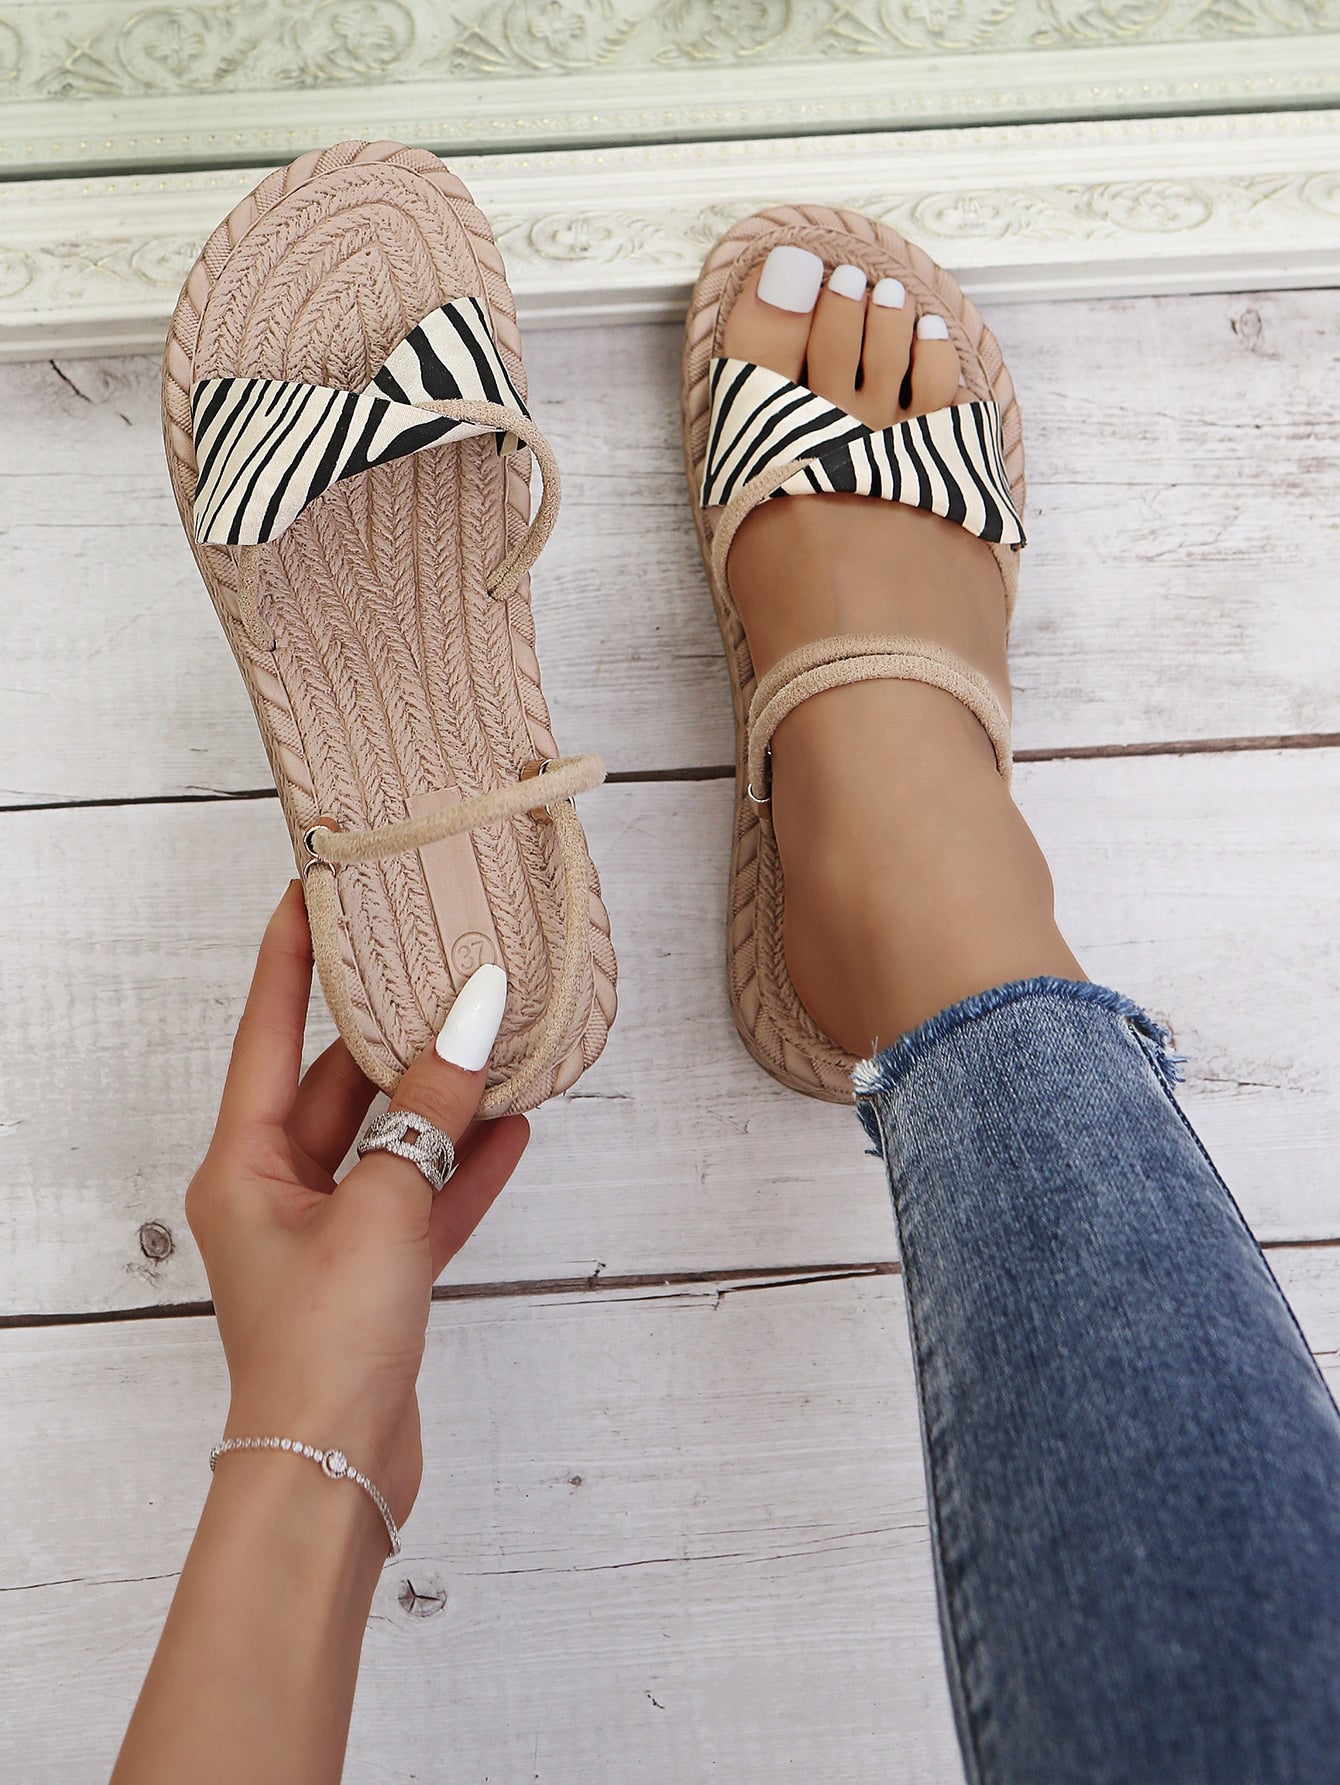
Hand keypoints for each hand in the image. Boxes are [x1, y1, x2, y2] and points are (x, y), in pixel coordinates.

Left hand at [186, 881, 528, 1528]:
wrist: (334, 1472)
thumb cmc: (322, 1349)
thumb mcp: (381, 1209)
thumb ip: (431, 1111)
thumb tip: (474, 1016)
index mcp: (242, 1163)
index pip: (267, 1030)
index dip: (291, 954)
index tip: (315, 885)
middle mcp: (276, 1189)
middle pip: (338, 1082)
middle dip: (391, 1024)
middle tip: (436, 954)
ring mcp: (329, 1232)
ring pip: (392, 1137)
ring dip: (444, 1095)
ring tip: (496, 1030)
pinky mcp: (377, 1272)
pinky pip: (425, 1196)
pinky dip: (468, 1165)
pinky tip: (518, 1125)